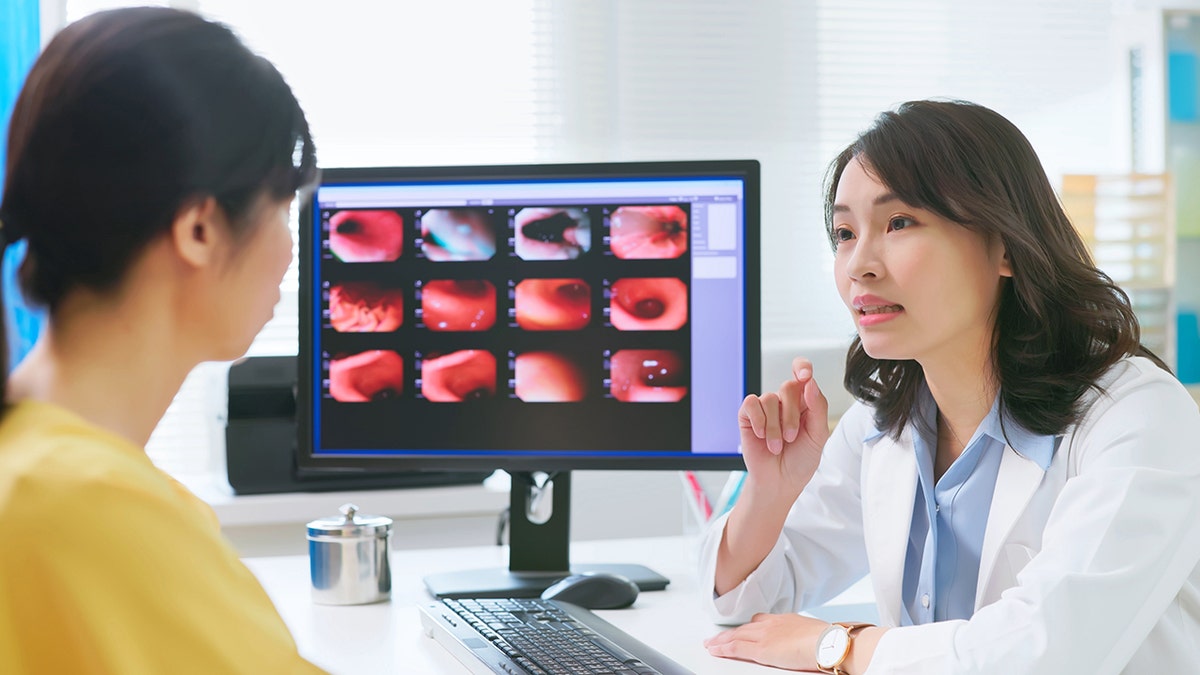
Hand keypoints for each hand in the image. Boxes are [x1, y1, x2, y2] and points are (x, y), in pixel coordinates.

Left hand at [704, 613, 829, 669]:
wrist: (828, 642)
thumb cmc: (828, 639)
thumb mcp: (813, 632)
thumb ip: (802, 635)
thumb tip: (807, 642)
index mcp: (784, 620)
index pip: (760, 621)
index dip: (747, 627)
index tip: (741, 629)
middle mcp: (771, 625)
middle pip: (744, 628)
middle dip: (729, 633)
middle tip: (717, 637)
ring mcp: (764, 636)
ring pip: (736, 636)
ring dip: (721, 640)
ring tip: (710, 644)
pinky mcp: (761, 650)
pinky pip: (736, 648)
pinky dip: (723, 648)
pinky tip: (715, 650)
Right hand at [738, 357, 829, 502]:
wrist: (780, 482)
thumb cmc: (801, 460)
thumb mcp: (818, 435)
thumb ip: (818, 407)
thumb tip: (810, 383)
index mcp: (804, 402)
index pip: (802, 372)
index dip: (802, 367)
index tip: (805, 375)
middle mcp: (784, 402)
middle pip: (788, 386)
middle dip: (791, 415)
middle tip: (792, 437)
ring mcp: (765, 409)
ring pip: (769, 398)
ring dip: (775, 427)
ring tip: (776, 445)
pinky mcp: (748, 416)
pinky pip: (751, 404)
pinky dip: (758, 421)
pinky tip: (761, 436)